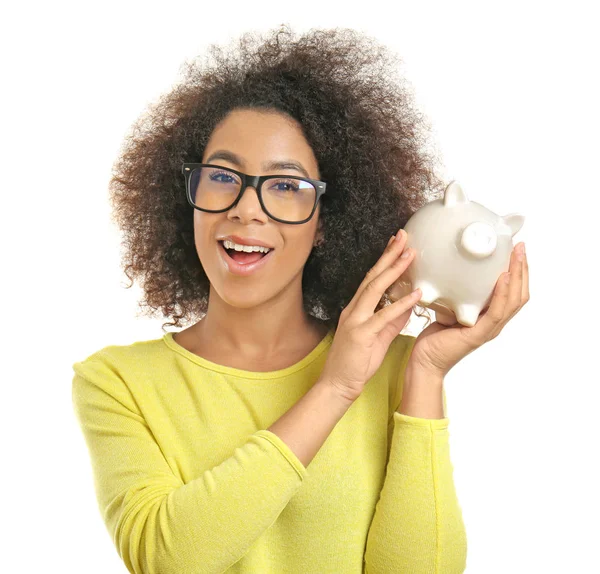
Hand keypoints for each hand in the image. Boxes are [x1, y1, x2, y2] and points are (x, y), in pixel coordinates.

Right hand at [320, 229, 421, 402]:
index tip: (398, 243)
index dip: (385, 260)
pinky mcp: (361, 335)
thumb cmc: (357, 362)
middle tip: (404, 236)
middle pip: (373, 277)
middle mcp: (354, 310)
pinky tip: (415, 293)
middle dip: (389, 255)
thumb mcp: (380, 336)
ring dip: (394, 270)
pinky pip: (383, 316)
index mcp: (357, 309)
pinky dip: (400, 304)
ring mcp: (355, 321)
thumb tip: (409, 303)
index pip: (372, 279)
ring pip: (375, 289)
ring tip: (410, 254)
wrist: (338, 384)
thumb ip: (393, 319)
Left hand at [407, 242, 529, 377]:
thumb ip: (458, 295)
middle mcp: (495, 324)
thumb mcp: (450, 309)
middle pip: (520, 295)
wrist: (425, 361)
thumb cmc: (435, 337)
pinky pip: (496, 313)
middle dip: (523, 269)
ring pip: (513, 301)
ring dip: (517, 276)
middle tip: (520, 247)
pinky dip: (502, 294)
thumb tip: (452, 270)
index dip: (519, 272)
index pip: (514, 292)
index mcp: (491, 317)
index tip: (517, 250)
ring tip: (516, 256)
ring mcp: (489, 330)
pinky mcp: (479, 335)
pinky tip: (503, 278)